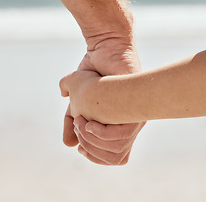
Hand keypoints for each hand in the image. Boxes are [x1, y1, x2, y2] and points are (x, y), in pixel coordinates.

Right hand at [62, 39, 144, 164]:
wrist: (104, 48)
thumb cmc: (92, 71)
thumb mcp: (76, 100)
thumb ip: (71, 122)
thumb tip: (69, 144)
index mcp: (119, 125)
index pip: (115, 157)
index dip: (96, 157)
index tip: (80, 147)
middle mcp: (130, 123)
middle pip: (117, 158)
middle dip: (91, 149)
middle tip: (78, 128)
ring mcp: (135, 116)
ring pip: (118, 148)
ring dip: (92, 140)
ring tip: (80, 121)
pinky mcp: (137, 107)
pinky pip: (122, 134)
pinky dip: (102, 133)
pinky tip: (88, 122)